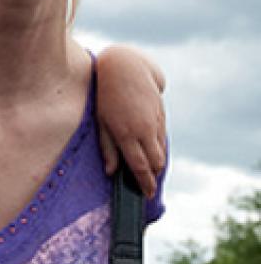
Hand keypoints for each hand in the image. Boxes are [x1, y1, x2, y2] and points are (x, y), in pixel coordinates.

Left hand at [96, 46, 166, 198]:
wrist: (127, 68)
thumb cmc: (106, 95)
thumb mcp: (101, 122)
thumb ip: (107, 148)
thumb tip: (111, 172)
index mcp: (127, 134)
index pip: (139, 166)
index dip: (145, 183)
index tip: (147, 195)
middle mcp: (144, 130)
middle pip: (155, 162)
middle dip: (153, 177)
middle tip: (147, 187)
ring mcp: (155, 122)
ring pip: (161, 150)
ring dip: (156, 163)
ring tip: (148, 173)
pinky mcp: (161, 114)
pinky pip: (162, 137)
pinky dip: (158, 147)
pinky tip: (151, 151)